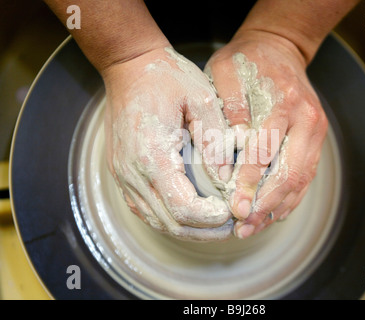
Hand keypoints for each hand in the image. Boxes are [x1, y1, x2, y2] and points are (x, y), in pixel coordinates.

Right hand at [103, 46, 233, 240]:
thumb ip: (215, 141)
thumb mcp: (201, 99)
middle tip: (231, 225)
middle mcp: (133, 172)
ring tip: (215, 223)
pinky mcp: (123, 173)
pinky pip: (145, 209)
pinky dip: (170, 217)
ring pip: (156, 220)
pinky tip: (191, 213)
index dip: (210, 219)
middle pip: (170, 222)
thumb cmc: (166, 77)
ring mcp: (124, 175)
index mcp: (152, 155)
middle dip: (204, 231)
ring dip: (188, 228)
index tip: (232, 211)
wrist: (129, 66)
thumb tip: (225, 178)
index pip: (182, 207)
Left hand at [205, 30, 327, 238]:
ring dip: (277, 208)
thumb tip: (233, 146)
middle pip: (290, 172)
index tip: (234, 206)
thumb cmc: (248, 61)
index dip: (249, 182)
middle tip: (243, 226)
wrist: (280, 49)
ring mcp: (315, 131)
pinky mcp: (315, 140)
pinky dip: (289, 199)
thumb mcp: (226, 70)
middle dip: (265, 204)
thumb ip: (229, 104)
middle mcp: (306, 119)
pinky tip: (271, 214)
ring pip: (301, 180)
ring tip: (253, 227)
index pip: (265, 150)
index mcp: (284, 102)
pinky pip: (306, 176)